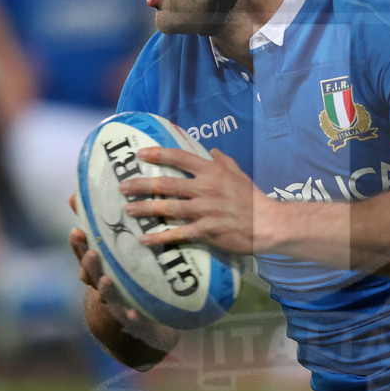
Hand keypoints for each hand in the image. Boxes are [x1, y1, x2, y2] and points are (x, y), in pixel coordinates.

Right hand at [69, 220, 176, 366]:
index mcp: (97, 269)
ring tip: (106, 281)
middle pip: (91, 275)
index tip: (77, 231)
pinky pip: (131, 318)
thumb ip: (95, 226)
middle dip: (90, 265)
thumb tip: (75, 195)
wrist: (128, 323)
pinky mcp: (131, 319)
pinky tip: (135, 314)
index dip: (79, 245)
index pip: (84, 255)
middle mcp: (101, 286)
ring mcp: (115, 303)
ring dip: (105, 288)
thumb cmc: (119, 278)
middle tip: (92, 252)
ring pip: (108, 295)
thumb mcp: (109, 253)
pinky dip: (131, 316)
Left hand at [117, 146, 277, 254]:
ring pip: (168, 207)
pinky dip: (160, 237)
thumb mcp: (239, 174)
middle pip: (167, 184)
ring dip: (145, 209)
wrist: (267, 224)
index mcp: (212, 171)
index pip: (180, 158)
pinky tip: (145, 240)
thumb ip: (224, 161)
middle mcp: (205, 188)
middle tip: (122, 186)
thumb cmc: (253, 198)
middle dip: (142, 184)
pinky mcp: (206, 230)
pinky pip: (178, 234)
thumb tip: (213, 150)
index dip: (158, 154)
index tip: (140, 153)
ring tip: (127, 210)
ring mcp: (204, 210)